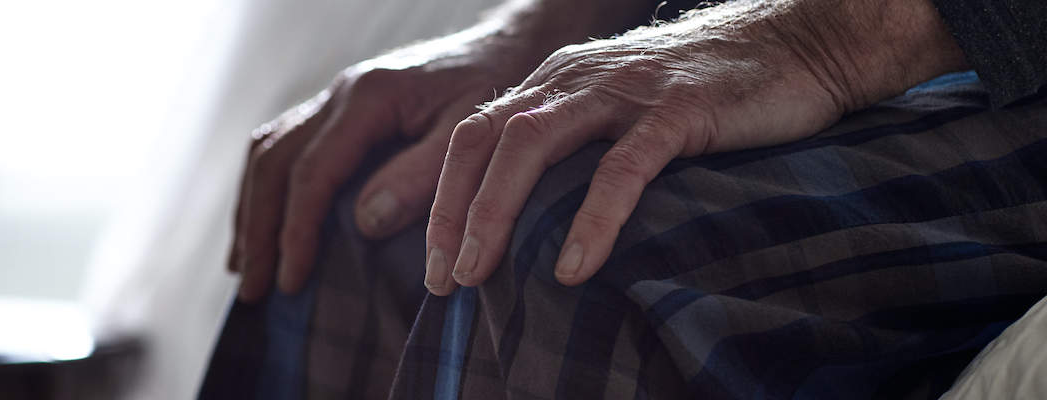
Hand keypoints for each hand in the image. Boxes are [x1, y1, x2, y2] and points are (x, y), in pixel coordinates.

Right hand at [229, 25, 549, 301]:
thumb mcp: (471, 135)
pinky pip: (286, 144)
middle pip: (272, 162)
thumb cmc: (501, 85)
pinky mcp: (344, 107)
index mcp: (368, 98)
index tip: (293, 281)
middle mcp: (341, 93)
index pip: (311, 173)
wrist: (515, 41)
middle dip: (258, 229)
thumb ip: (421, 177)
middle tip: (254, 289)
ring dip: (252, 209)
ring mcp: (337, 97)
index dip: (296, 232)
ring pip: (268, 150)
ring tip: (246, 265)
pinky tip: (269, 222)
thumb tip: (365, 223)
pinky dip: (268, 188)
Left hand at [423, 0, 967, 294]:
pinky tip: (573, 268)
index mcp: (553, 82)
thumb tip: (524, 220)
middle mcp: (572, 79)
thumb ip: (573, 146)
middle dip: (453, 213)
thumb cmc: (704, 92)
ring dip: (494, 213)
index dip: (442, 199)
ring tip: (478, 274)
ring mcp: (622, 92)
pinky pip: (620, 168)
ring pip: (531, 146)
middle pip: (484, 141)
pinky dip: (591, 220)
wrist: (797, 40)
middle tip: (442, 280)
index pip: (472, 137)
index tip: (432, 263)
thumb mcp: (619, 111)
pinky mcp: (676, 111)